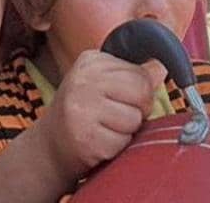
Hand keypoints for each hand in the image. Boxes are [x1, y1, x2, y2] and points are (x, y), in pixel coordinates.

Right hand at [32, 51, 166, 182]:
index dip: (140, 92)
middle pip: (142, 93)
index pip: (141, 73)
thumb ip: (132, 75)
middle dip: (138, 110)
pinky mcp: (85, 137)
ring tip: (105, 129)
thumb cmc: (83, 112)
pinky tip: (98, 142)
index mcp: (91, 60)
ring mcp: (82, 108)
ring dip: (126, 131)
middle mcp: (83, 80)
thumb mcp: (103, 84)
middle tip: (116, 116)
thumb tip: (160, 67)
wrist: (49, 146)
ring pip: (135, 120)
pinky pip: (122, 142)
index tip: (120, 99)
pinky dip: (116, 148)